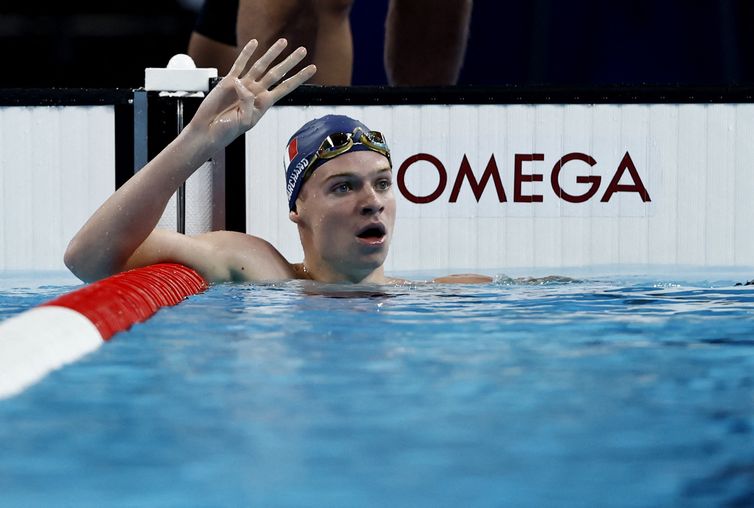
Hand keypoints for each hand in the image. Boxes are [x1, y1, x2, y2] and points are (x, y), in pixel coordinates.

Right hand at [189, 38, 316, 149]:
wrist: (208, 131)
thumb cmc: (226, 131)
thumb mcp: (244, 120)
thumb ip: (248, 102)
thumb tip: (243, 84)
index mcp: (263, 103)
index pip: (286, 87)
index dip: (299, 77)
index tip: (312, 68)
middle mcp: (256, 92)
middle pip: (277, 73)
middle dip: (291, 61)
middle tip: (303, 50)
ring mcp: (243, 85)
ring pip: (261, 65)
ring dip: (272, 53)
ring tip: (283, 41)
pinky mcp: (228, 81)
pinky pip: (240, 64)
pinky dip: (247, 53)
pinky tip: (254, 43)